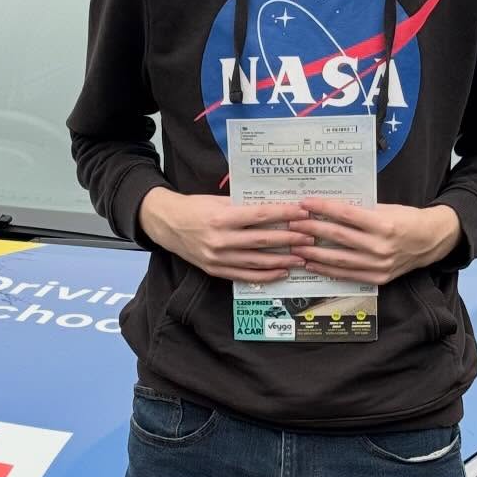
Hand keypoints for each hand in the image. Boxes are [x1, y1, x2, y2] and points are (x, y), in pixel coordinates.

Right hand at [139, 187, 306, 283]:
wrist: (166, 224)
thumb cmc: (194, 207)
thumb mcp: (218, 200)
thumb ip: (243, 206)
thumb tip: (275, 207)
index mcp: (221, 218)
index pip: (259, 216)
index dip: (283, 214)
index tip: (302, 213)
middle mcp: (220, 240)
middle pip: (262, 240)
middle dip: (289, 239)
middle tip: (310, 237)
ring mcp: (217, 258)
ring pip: (257, 261)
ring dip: (282, 260)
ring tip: (302, 258)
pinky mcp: (215, 270)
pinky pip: (245, 276)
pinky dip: (265, 275)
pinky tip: (282, 272)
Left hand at [289, 199, 461, 285]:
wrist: (430, 241)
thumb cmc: (406, 219)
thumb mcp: (386, 208)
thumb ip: (360, 211)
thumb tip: (328, 208)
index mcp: (384, 224)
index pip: (346, 214)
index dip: (323, 208)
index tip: (305, 204)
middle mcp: (380, 247)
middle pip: (338, 237)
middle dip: (311, 230)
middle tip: (292, 223)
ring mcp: (379, 265)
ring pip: (338, 259)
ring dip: (313, 253)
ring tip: (295, 245)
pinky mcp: (377, 278)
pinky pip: (347, 275)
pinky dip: (326, 270)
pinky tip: (311, 264)